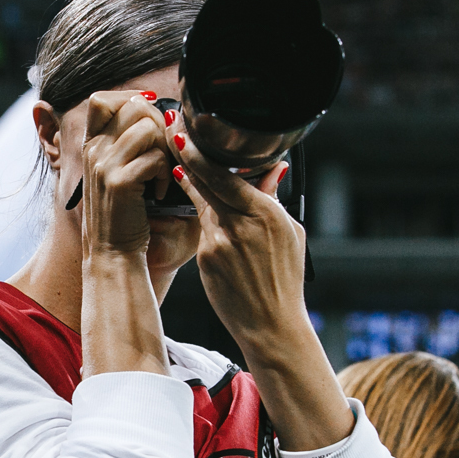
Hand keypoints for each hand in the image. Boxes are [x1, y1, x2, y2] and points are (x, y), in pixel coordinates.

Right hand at [81, 90, 176, 261]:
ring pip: (147, 127)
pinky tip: (162, 191)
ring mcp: (104, 165)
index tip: (150, 118)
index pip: (101, 98)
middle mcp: (94, 151)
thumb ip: (126, 143)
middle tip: (163, 152)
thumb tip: (159, 112)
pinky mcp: (119, 182)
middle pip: (133, 105)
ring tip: (163, 172)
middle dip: (159, 124)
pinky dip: (166, 173)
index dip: (130, 98)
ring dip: (165, 148)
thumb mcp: (115, 172)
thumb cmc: (122, 213)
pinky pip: (155, 157)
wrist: (111, 252)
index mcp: (91, 146)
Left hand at [168, 148, 310, 360]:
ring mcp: (219, 242)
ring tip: (176, 166)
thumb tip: (272, 168)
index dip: (201, 155)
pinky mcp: (206, 259)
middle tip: (169, 133)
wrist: (271, 324)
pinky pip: (202, 230)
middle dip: (186, 157)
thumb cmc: (285, 278)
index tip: (183, 135)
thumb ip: (273, 199)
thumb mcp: (290, 234)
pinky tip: (196, 217)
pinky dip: (202, 219)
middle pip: (206, 183)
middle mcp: (240, 225)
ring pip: (201, 205)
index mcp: (265, 214)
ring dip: (191, 186)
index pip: (225, 176)